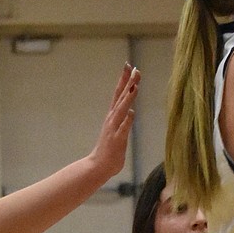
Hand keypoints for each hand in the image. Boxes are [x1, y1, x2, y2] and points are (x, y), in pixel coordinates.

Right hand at [88, 62, 138, 182]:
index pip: (119, 94)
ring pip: (122, 109)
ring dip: (128, 97)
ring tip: (135, 85)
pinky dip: (127, 120)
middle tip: (134, 69)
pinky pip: (123, 129)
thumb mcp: (119, 131)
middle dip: (128, 82)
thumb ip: (124, 121)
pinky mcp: (116, 140)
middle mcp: (112, 119)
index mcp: (113, 116)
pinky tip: (132, 112)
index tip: (129, 66)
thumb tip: (130, 112)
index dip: (124, 80)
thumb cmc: (110, 150)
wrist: (98, 166)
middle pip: (120, 97)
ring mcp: (113, 129)